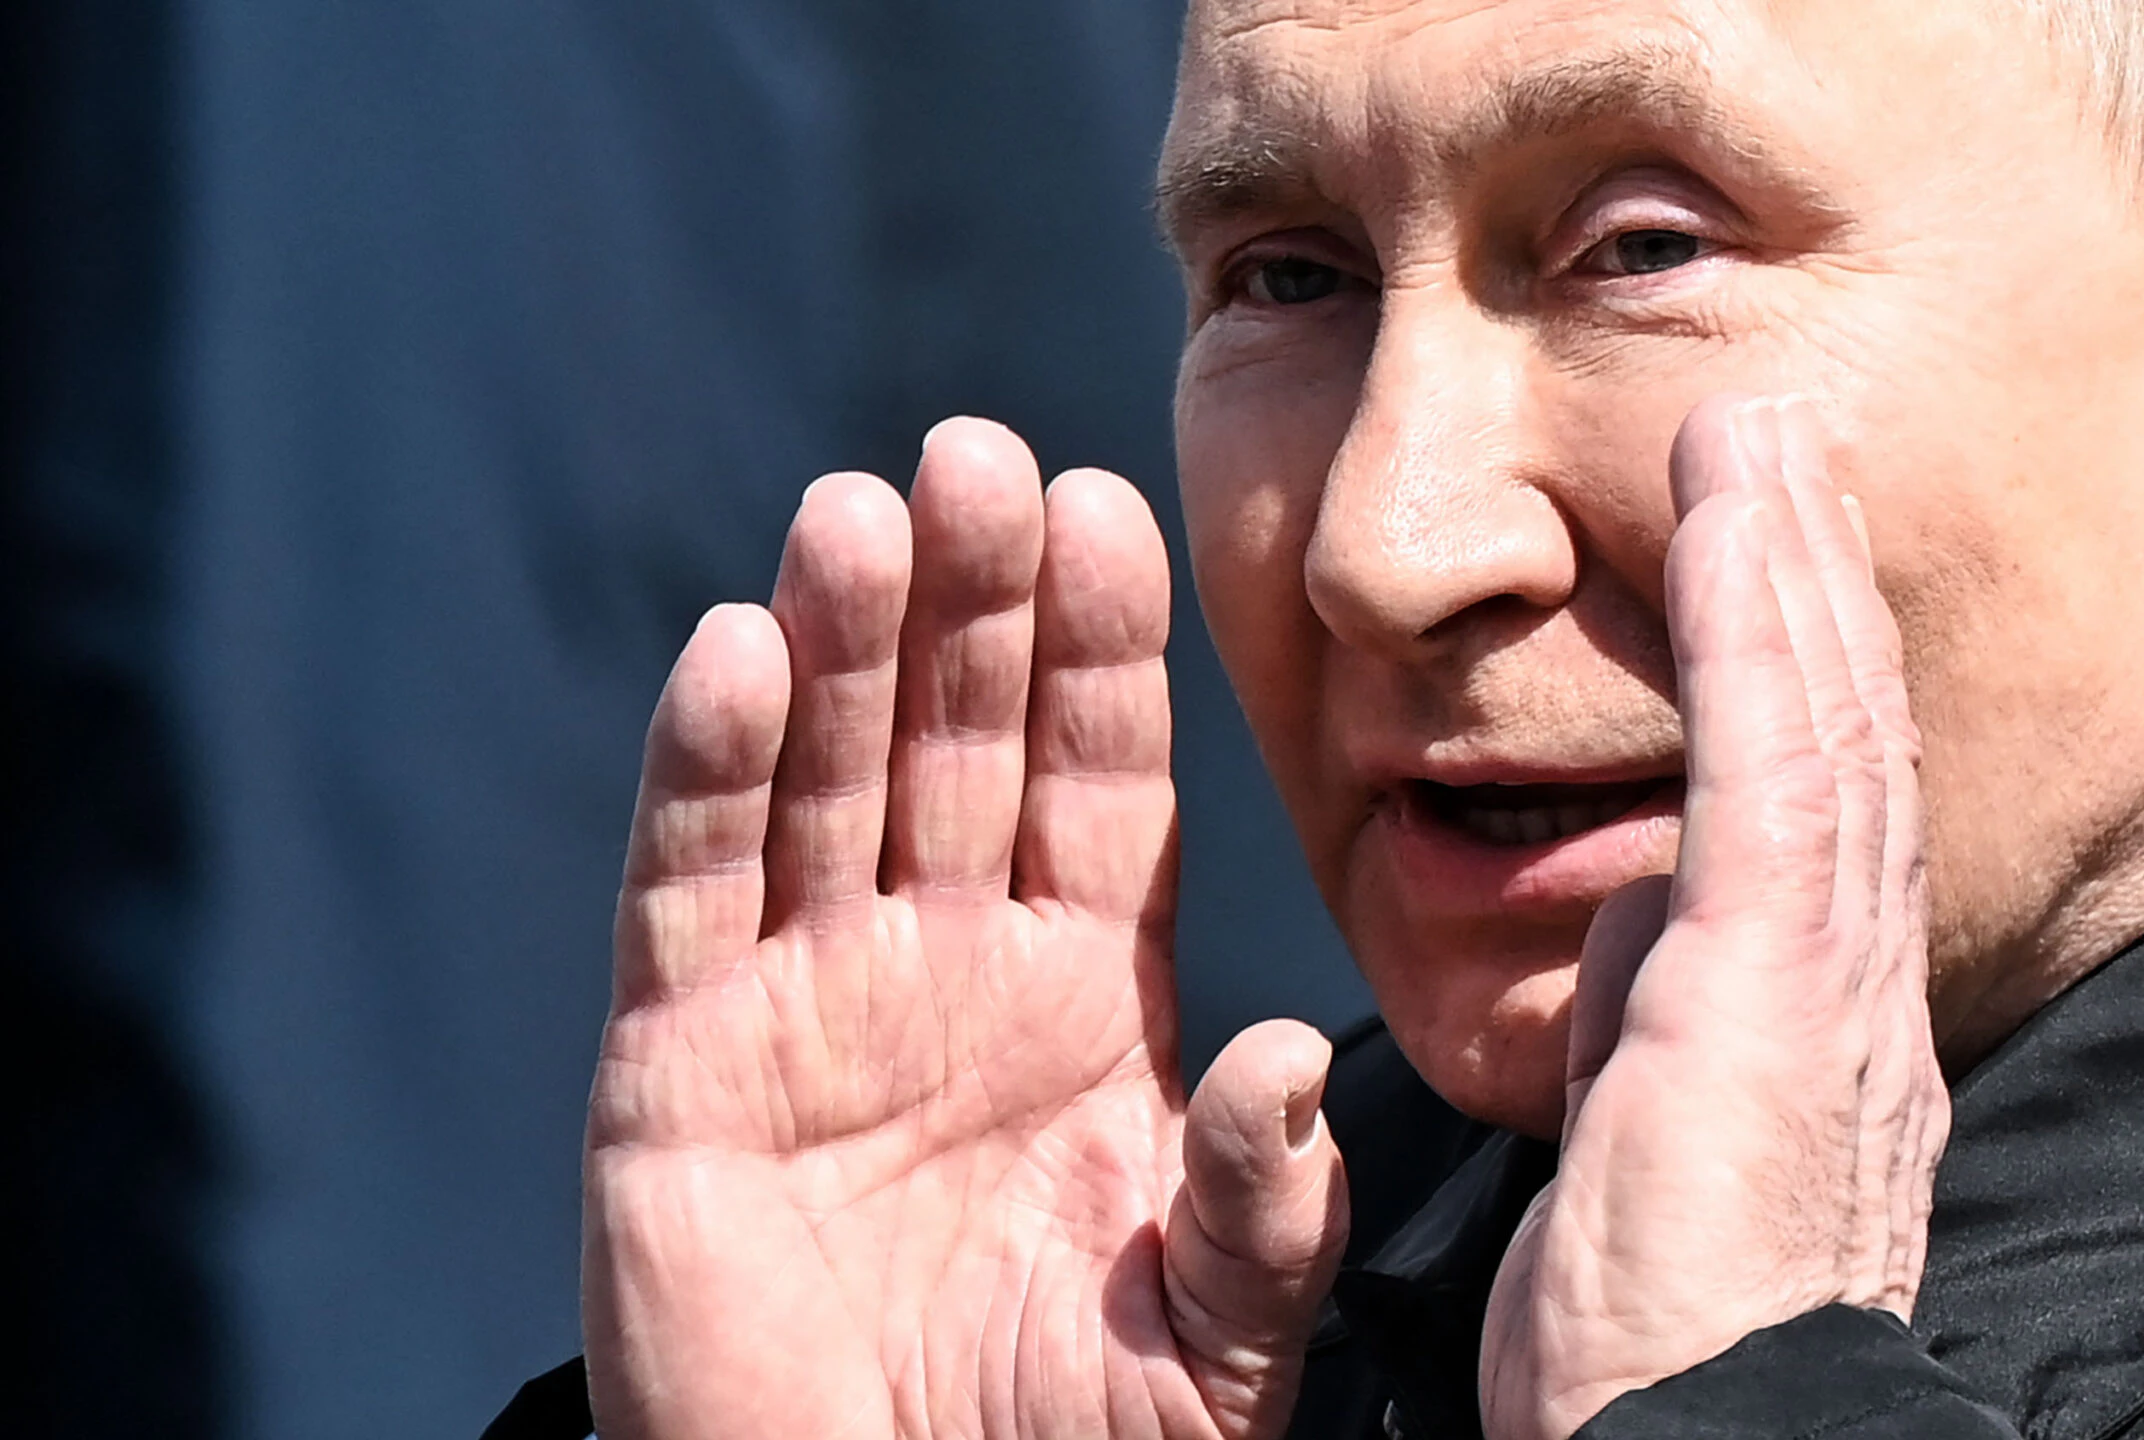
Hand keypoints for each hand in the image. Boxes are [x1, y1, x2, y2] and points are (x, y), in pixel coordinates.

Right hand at [582, 419, 1348, 1439]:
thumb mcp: (1207, 1345)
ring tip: (864, 512)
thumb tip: (1296, 1060)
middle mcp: (946, 968)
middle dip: (971, 602)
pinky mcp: (677, 1068)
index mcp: (1082, 1000)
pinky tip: (742, 653)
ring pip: (823, 781)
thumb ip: (1257, 1204)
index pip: (1096, 780)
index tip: (1113, 510)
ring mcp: (807, 1004)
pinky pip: (692, 896)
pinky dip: (710, 774)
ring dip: (840, 644)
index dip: (1099, 650)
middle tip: (980, 456)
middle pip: (956, 741)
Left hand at [1480, 397, 1948, 1439]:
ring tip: (1763, 439)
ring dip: (1790, 568)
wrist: (1695, 1439)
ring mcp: (1828, 977)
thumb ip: (1650, 1022)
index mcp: (1810, 1023)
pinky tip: (1738, 519)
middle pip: (1841, 738)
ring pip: (1826, 725)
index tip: (1756, 560)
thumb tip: (1631, 929)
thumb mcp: (1647, 1136)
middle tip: (1776, 450)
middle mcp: (1851, 985)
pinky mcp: (1774, 983)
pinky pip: (1774, 765)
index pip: (1810, 809)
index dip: (1792, 673)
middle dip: (1807, 585)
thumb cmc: (1659, 1331)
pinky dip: (1758, 629)